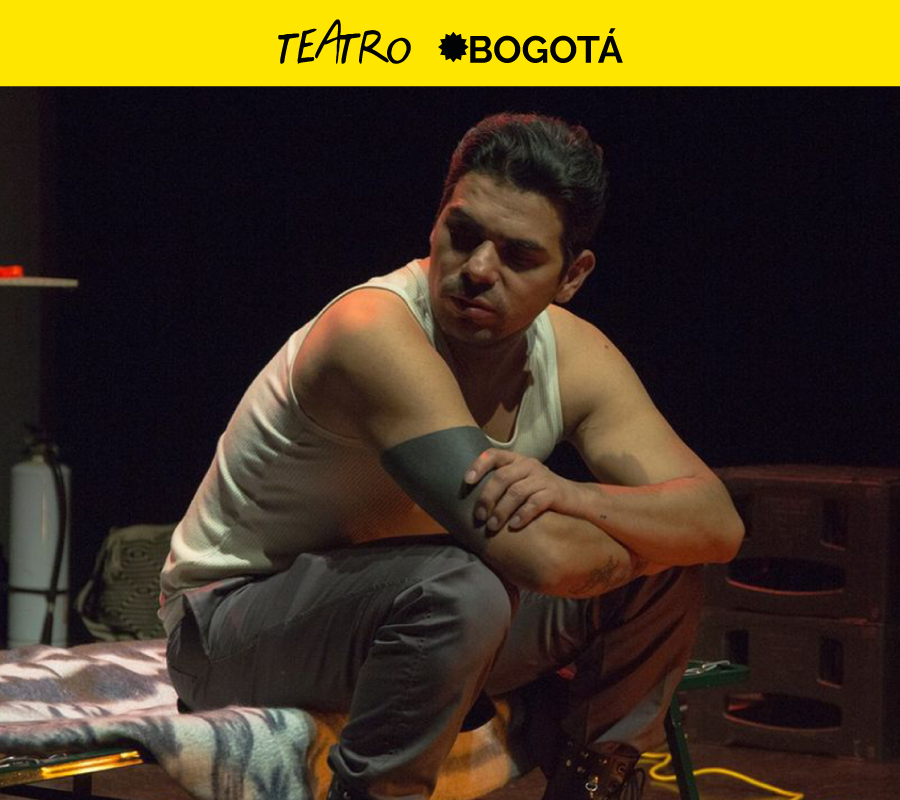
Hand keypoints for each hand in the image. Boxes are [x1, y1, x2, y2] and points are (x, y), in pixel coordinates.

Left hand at [464, 449, 583, 531]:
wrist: (575, 499)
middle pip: (502, 477)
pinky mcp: (554, 492)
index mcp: (517, 460)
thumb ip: (501, 485)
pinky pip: (534, 503)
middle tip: (479, 517)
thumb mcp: (521, 482)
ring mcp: (542, 477)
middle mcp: (529, 465)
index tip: (467, 482)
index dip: (479, 466)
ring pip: (516, 492)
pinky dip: (522, 515)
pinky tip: (514, 525)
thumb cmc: (540, 493)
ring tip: (492, 526)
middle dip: (487, 498)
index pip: (494, 455)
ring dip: (501, 511)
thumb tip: (470, 501)